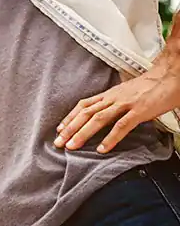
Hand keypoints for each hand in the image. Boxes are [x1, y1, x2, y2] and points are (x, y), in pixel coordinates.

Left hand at [54, 67, 179, 152]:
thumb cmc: (151, 86)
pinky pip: (121, 126)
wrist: (170, 76)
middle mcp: (113, 98)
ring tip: (72, 146)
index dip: (70, 117)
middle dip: (70, 129)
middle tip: (58, 143)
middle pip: (86, 113)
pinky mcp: (139, 111)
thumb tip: (106, 114)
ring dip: (82, 133)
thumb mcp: (127, 93)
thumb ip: (115, 103)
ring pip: (98, 119)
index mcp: (110, 94)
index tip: (60, 129)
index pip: (84, 105)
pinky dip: (110, 138)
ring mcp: (125, 104)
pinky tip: (102, 149)